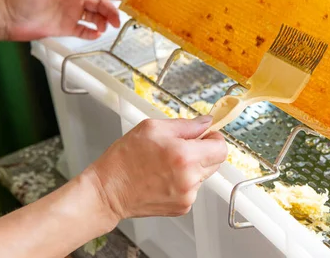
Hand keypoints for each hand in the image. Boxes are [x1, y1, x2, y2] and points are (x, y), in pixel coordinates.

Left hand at [0, 0, 125, 40]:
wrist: (9, 17)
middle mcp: (74, 0)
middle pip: (100, 5)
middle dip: (111, 12)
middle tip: (117, 19)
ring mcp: (71, 15)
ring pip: (95, 18)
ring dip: (103, 22)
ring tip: (105, 28)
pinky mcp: (66, 28)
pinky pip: (84, 31)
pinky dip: (92, 33)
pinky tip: (96, 35)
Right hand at [84, 116, 226, 219]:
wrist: (108, 192)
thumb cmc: (125, 159)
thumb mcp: (152, 128)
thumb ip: (186, 125)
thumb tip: (206, 122)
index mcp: (185, 156)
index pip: (221, 148)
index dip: (214, 139)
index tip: (204, 136)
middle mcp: (190, 178)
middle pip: (216, 162)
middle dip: (203, 152)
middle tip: (181, 148)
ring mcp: (187, 195)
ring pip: (204, 175)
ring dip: (193, 167)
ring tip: (167, 165)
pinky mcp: (182, 207)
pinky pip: (193, 189)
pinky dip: (184, 181)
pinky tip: (164, 178)